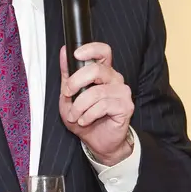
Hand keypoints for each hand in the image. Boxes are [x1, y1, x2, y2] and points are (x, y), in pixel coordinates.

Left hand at [59, 43, 134, 166]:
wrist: (96, 141)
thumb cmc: (84, 117)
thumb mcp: (68, 95)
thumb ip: (67, 73)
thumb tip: (64, 51)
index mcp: (103, 72)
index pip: (103, 51)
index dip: (91, 49)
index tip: (76, 55)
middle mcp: (114, 79)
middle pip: (97, 69)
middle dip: (76, 82)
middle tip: (67, 94)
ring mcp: (122, 92)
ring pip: (97, 92)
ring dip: (80, 106)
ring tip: (75, 115)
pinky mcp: (126, 106)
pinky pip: (103, 106)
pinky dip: (88, 114)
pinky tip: (85, 120)